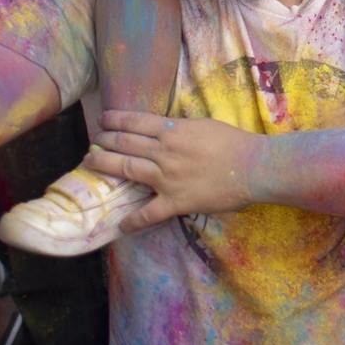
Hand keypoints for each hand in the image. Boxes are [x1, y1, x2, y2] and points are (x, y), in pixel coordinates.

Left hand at [83, 111, 262, 231]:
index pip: (137, 122)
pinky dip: (132, 221)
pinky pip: (148, 213)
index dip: (116, 120)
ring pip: (127, 170)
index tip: (104, 120)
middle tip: (94, 142)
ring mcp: (167, 178)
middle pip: (125, 143)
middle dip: (104, 141)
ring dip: (104, 165)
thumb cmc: (235, 143)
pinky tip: (121, 225)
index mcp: (175, 131)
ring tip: (90, 162)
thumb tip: (163, 128)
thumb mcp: (205, 125)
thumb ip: (181, 128)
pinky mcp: (175, 201)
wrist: (254, 167)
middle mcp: (165, 152)